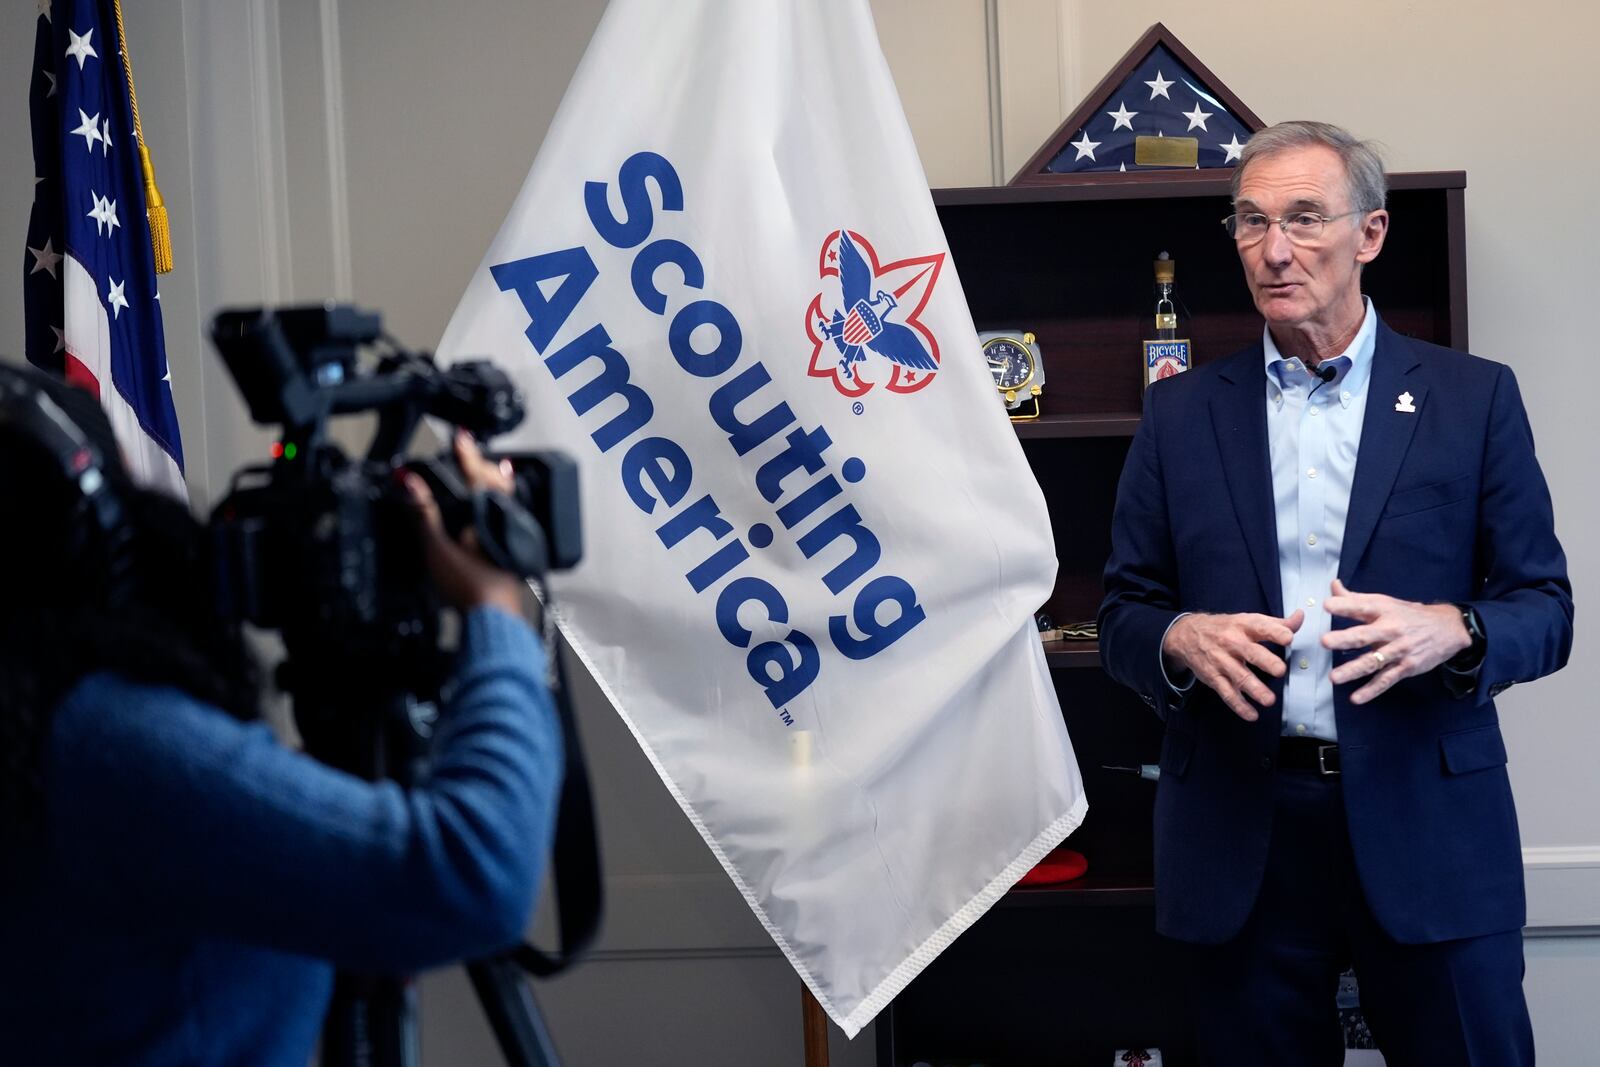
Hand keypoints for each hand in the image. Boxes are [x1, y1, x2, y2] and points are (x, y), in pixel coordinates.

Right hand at [404, 431, 523, 615]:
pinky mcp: (512, 555)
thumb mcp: (437, 547)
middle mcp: (505, 521)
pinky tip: (494, 520)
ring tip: (491, 476)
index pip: (474, 473)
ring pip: (506, 501)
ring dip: (495, 486)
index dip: (465, 454)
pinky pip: (508, 521)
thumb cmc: (470, 587)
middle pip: (498, 483)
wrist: (494, 619)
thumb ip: (422, 512)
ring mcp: (512, 538)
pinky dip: (500, 510)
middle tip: (474, 453)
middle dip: (484, 467)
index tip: (459, 436)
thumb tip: (408, 480)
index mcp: (487, 512)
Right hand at [1162, 610, 1303, 721]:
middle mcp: (1232, 642)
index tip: (1288, 637)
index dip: (1275, 632)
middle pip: (1250, 653)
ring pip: (1239, 677)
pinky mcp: (1214, 677)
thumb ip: (1277, 623)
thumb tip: (1300, 617)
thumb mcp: (1248, 620)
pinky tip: (1252, 715)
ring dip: (1254, 689)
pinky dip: (1239, 705)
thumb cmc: (1225, 628)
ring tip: (1269, 700)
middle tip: (1280, 670)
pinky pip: (1227, 693)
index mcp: (1243, 626)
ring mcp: (1222, 661)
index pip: (1261, 627)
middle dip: (1266, 661)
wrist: (1187, 635)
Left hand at [1322, 578, 1470, 703]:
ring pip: (1373, 661)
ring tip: (1334, 678)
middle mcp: (1390, 629)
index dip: (1345, 606)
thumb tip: (1332, 586)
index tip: (1327, 606)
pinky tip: (1356, 698)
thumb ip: (1355, 598)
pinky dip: (1372, 690)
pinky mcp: (1406, 667)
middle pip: (1365, 635)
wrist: (1448, 628)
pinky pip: (1386, 680)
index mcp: (1383, 610)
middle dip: (1345, 639)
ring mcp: (1398, 650)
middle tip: (1325, 642)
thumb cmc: (1409, 615)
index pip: (1362, 606)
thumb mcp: (1385, 603)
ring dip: (1353, 670)